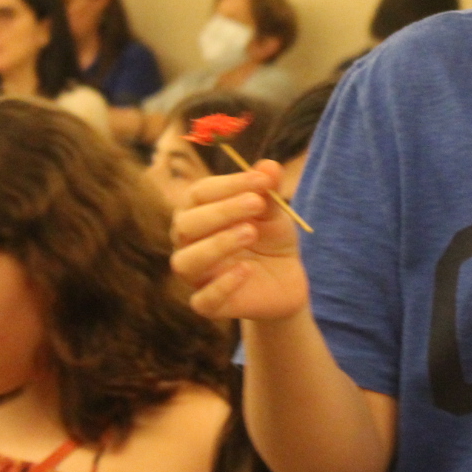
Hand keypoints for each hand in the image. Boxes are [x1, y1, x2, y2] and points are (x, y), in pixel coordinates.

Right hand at [170, 162, 310, 320]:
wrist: (287, 279)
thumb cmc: (270, 239)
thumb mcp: (275, 213)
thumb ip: (267, 192)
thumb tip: (269, 166)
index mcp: (199, 214)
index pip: (199, 194)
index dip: (228, 184)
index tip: (262, 180)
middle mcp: (190, 244)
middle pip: (185, 225)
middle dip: (221, 211)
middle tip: (257, 203)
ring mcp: (198, 276)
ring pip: (185, 262)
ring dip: (216, 244)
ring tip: (250, 233)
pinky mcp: (210, 305)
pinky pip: (202, 300)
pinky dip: (221, 285)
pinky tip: (246, 270)